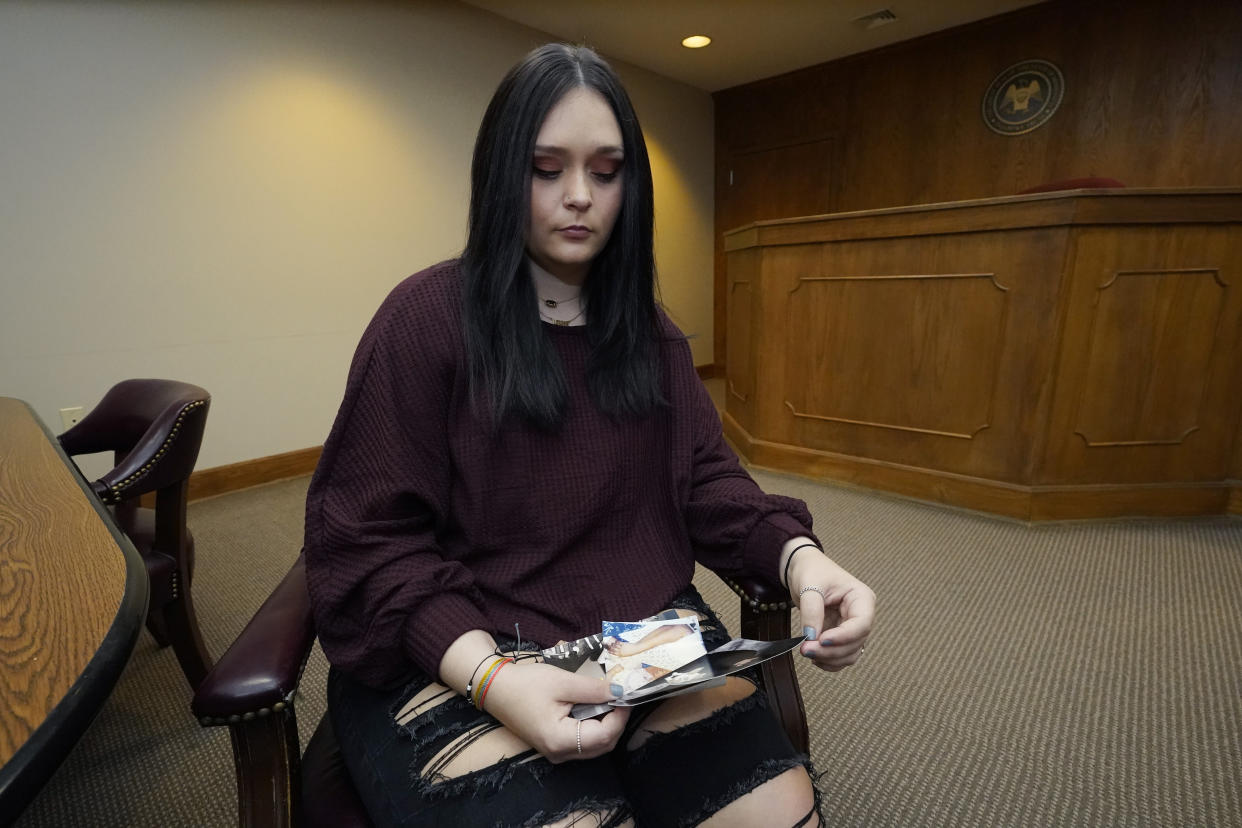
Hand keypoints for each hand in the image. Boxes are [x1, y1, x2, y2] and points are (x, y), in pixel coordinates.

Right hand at [482, 661, 629, 762]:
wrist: (495, 688)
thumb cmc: (526, 684)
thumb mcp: (562, 682)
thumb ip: (593, 690)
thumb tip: (621, 692)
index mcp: (560, 740)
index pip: (604, 736)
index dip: (620, 716)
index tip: (627, 695)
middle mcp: (559, 753)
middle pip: (602, 745)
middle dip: (616, 721)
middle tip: (621, 697)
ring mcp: (555, 752)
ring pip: (594, 745)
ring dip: (607, 724)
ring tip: (610, 700)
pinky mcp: (553, 744)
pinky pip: (582, 742)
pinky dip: (593, 726)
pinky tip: (594, 707)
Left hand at [788, 550, 874, 671]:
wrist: (804, 569)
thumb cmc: (812, 571)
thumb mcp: (810, 586)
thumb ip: (812, 611)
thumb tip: (812, 636)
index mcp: (862, 598)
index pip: (862, 624)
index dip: (844, 636)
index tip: (822, 640)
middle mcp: (862, 615)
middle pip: (856, 642)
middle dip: (831, 650)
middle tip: (806, 649)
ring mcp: (852, 628)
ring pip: (850, 653)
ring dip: (829, 658)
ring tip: (807, 651)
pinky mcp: (841, 637)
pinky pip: (841, 656)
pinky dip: (829, 661)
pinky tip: (814, 657)